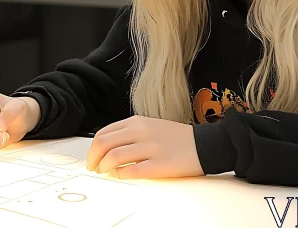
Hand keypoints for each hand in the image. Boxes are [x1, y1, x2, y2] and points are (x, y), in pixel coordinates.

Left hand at [85, 115, 203, 179]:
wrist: (204, 144)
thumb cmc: (176, 138)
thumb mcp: (150, 126)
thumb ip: (128, 134)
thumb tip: (105, 149)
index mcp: (137, 122)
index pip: (103, 134)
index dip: (92, 149)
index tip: (92, 158)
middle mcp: (141, 132)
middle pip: (103, 144)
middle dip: (93, 159)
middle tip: (94, 168)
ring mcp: (150, 148)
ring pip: (114, 157)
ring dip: (104, 168)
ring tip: (106, 173)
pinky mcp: (159, 164)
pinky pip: (132, 171)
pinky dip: (121, 175)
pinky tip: (121, 176)